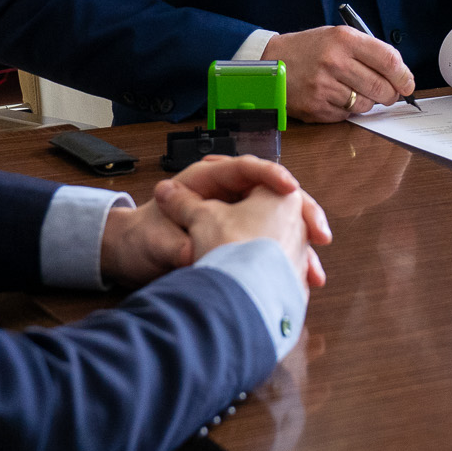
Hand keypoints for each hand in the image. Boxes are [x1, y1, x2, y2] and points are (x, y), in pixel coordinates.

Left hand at [99, 157, 330, 287]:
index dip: (271, 175)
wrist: (131, 252)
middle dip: (302, 214)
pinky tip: (305, 281)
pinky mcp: (242, 239)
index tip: (289, 188)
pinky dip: (291, 261)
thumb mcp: (159, 241)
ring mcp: (237, 216)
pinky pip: (275, 244)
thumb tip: (196, 257)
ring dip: (302, 244)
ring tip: (316, 270)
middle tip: (320, 233)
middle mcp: (227, 195)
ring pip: (282, 223)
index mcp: (207, 181)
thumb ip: (178, 246)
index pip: (247, 169)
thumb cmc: (143, 236)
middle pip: (276, 196)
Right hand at [265, 26, 414, 122]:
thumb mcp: (336, 36)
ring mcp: (324, 87)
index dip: (404, 75)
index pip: (388, 60)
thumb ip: (367, 51)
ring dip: (368, 102)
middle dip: (391, 94)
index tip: (408, 83)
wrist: (270, 63)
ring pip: (366, 104)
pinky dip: (349, 109)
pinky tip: (337, 97)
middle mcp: (334, 62)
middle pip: (381, 86)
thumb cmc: (308, 49)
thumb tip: (399, 75)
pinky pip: (347, 115)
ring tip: (355, 91)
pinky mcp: (316, 108)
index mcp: (343, 40)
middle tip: (389, 94)